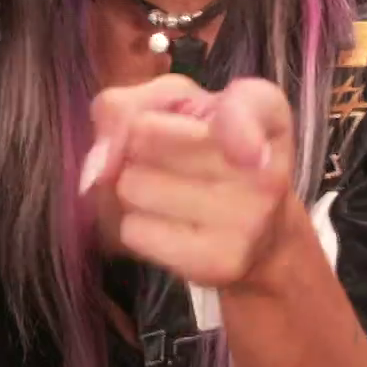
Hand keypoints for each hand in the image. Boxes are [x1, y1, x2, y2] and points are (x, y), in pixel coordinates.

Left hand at [80, 74, 299, 289]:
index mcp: (265, 109)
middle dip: (141, 147)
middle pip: (143, 137)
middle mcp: (266, 166)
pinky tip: (171, 223)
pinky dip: (139, 225)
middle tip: (174, 160)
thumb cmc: (206, 150)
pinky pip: (134, 231)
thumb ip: (124, 107)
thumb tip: (100, 165)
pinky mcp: (220, 262)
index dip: (237, 126)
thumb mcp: (172, 104)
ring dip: (135, 187)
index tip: (245, 154)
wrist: (260, 233)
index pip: (247, 110)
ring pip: (132, 186)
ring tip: (171, 191)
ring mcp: (248, 220)